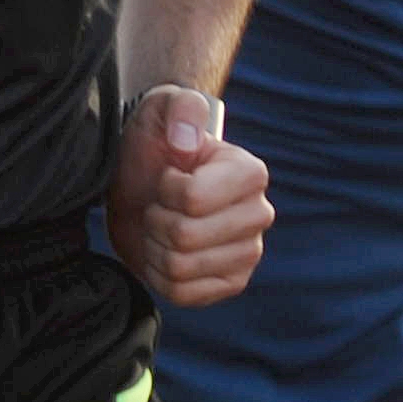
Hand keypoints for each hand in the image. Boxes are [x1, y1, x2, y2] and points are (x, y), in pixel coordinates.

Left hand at [107, 84, 272, 305]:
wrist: (143, 190)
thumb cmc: (155, 147)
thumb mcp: (160, 111)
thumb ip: (179, 108)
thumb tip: (187, 141)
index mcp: (251, 173)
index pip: (193, 199)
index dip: (165, 190)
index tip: (166, 176)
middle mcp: (259, 214)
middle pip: (185, 237)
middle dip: (156, 221)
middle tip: (159, 205)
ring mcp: (249, 253)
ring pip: (180, 267)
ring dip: (155, 248)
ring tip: (161, 227)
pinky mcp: (232, 283)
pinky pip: (183, 294)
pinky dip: (160, 277)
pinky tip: (165, 253)